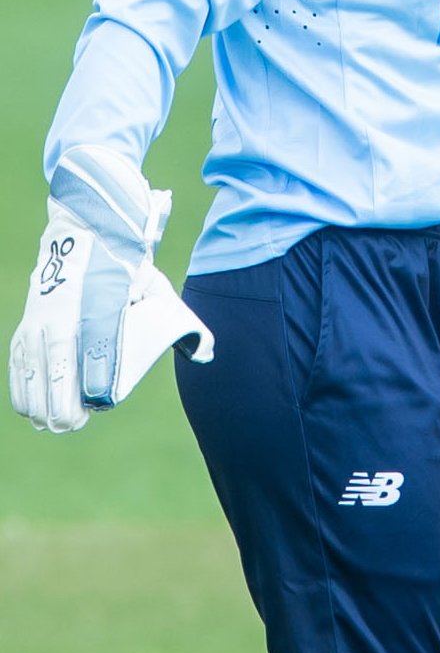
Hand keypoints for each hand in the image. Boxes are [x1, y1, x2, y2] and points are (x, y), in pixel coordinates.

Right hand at [9, 148, 213, 431]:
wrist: (88, 229)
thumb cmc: (126, 267)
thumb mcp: (158, 289)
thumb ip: (182, 323)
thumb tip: (206, 353)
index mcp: (103, 303)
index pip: (97, 347)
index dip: (96, 377)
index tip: (100, 402)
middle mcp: (69, 310)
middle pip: (59, 366)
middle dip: (63, 401)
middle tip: (73, 423)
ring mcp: (44, 315)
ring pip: (35, 367)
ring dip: (41, 401)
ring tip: (53, 424)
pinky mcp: (29, 319)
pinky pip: (20, 360)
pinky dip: (23, 387)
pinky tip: (30, 409)